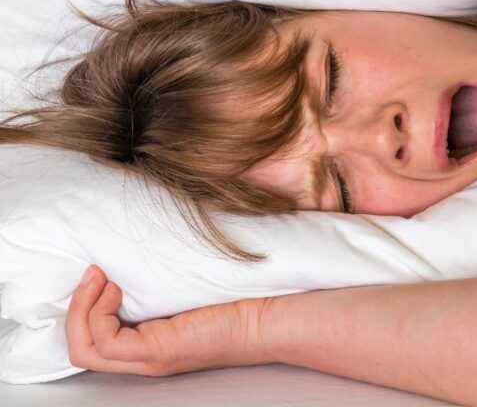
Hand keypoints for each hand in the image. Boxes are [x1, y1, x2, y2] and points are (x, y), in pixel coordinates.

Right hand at [66, 266, 271, 375]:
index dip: (81, 310)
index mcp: (148, 344)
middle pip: (80, 351)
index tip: (96, 272)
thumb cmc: (236, 295)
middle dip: (73, 309)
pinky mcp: (159, 351)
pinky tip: (117, 289)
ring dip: (81, 308)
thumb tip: (129, 252)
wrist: (268, 315)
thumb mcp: (183, 285)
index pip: (93, 342)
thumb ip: (155, 281)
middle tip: (90, 272)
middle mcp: (144, 357)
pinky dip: (99, 313)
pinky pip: (105, 342)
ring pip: (84, 350)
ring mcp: (150, 358)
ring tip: (100, 277)